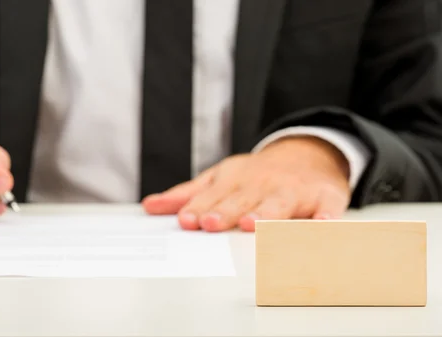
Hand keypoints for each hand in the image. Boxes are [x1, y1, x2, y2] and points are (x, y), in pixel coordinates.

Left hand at [142, 136, 350, 231]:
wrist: (308, 154)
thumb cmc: (257, 175)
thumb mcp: (219, 178)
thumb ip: (188, 195)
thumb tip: (151, 206)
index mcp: (235, 180)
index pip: (214, 197)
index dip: (200, 209)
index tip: (186, 221)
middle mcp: (263, 185)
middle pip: (243, 200)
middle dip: (226, 211)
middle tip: (211, 224)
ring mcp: (294, 191)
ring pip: (279, 204)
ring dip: (266, 214)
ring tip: (252, 225)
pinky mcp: (324, 198)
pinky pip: (326, 209)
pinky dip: (325, 218)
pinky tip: (321, 226)